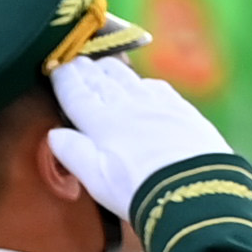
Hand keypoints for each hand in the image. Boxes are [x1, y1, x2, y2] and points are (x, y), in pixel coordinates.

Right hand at [43, 53, 232, 223]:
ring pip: (129, 78)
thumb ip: (73, 153)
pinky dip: (144, 82)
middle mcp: (128, 105)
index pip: (77, 93)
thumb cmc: (140, 190)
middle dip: (86, 69)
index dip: (64, 78)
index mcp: (101, 121)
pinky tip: (144, 84)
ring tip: (103, 65)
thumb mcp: (96, 179)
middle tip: (76, 60)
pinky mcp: (183, 111)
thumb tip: (55, 133)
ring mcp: (158, 105)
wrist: (197, 191)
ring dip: (112, 70)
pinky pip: (158, 88)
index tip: (56, 67)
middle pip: (102, 80)